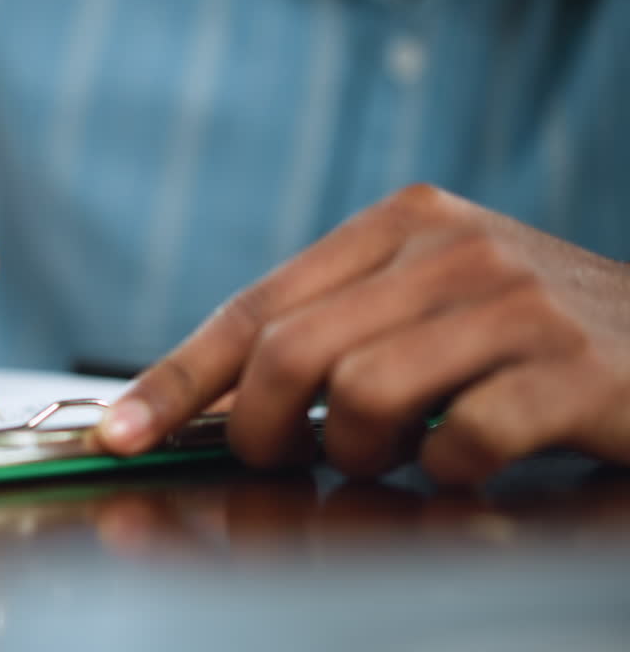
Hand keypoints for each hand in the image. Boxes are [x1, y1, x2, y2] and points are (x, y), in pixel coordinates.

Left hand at [100, 184, 629, 483]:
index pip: (256, 306)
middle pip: (290, 351)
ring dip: (354, 452)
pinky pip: (462, 442)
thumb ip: (333, 328)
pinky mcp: (573, 368)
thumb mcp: (424, 299)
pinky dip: (445, 471)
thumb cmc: (520, 333)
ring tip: (388, 452)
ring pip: (361, 394)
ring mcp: (514, 304)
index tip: (121, 432)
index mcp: (397, 223)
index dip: (178, 377)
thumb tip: (214, 400)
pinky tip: (465, 461)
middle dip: (257, 428)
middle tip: (277, 457)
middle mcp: (449, 248)